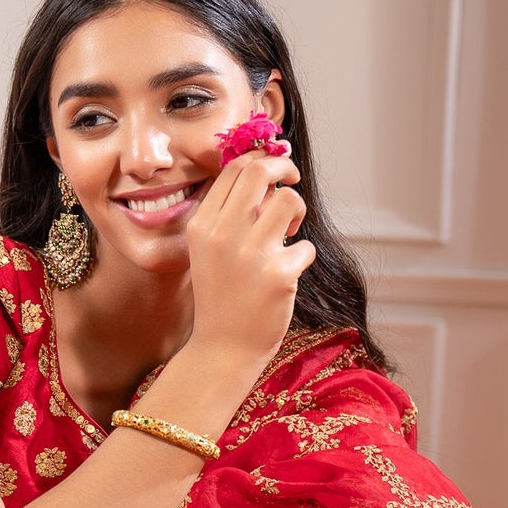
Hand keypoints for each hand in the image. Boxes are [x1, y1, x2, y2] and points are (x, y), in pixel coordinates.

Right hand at [185, 148, 315, 368]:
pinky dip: (301, 256)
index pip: (234, 169)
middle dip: (285, 169)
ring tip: (289, 233)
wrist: (223, 348)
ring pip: (289, 201)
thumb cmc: (221, 296)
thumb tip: (265, 171)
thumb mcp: (208, 251)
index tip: (276, 166)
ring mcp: (251, 255)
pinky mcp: (278, 275)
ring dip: (297, 212)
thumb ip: (228, 214)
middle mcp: (223, 235)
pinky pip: (305, 246)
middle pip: (261, 173)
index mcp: (202, 225)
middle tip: (292, 181)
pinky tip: (287, 274)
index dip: (261, 159)